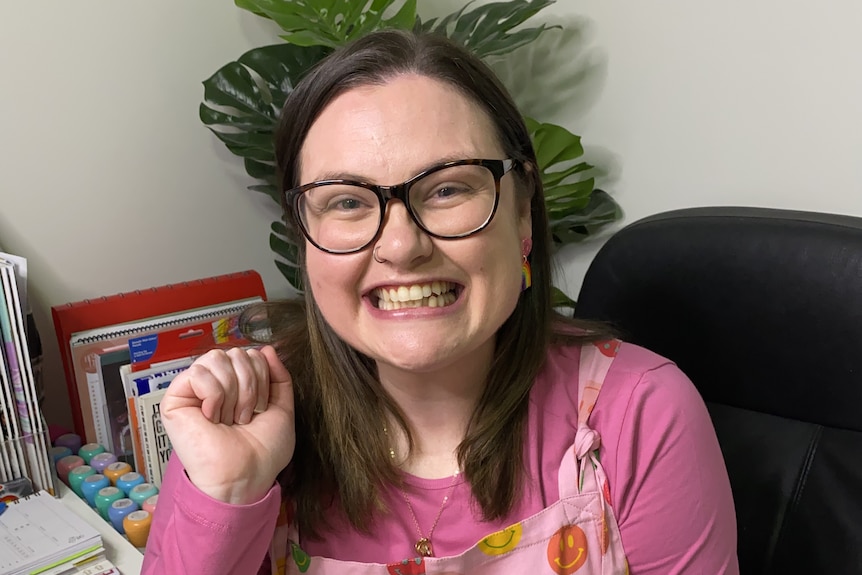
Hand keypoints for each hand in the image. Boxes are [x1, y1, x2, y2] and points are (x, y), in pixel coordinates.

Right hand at [159, 345, 294, 503]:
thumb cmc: (263, 452)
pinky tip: (211, 417)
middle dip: (249, 386)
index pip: (251, 354)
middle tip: (244, 417)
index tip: (260, 408)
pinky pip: (197, 372)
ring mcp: (194, 390)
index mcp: (237, 385)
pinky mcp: (175, 399)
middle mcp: (215, 384)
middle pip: (236, 353)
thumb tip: (267, 349)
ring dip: (232, 393)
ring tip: (228, 419)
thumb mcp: (282, 408)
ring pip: (216, 358)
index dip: (262, 377)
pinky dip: (213, 396)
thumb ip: (278, 377)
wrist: (246, 475)